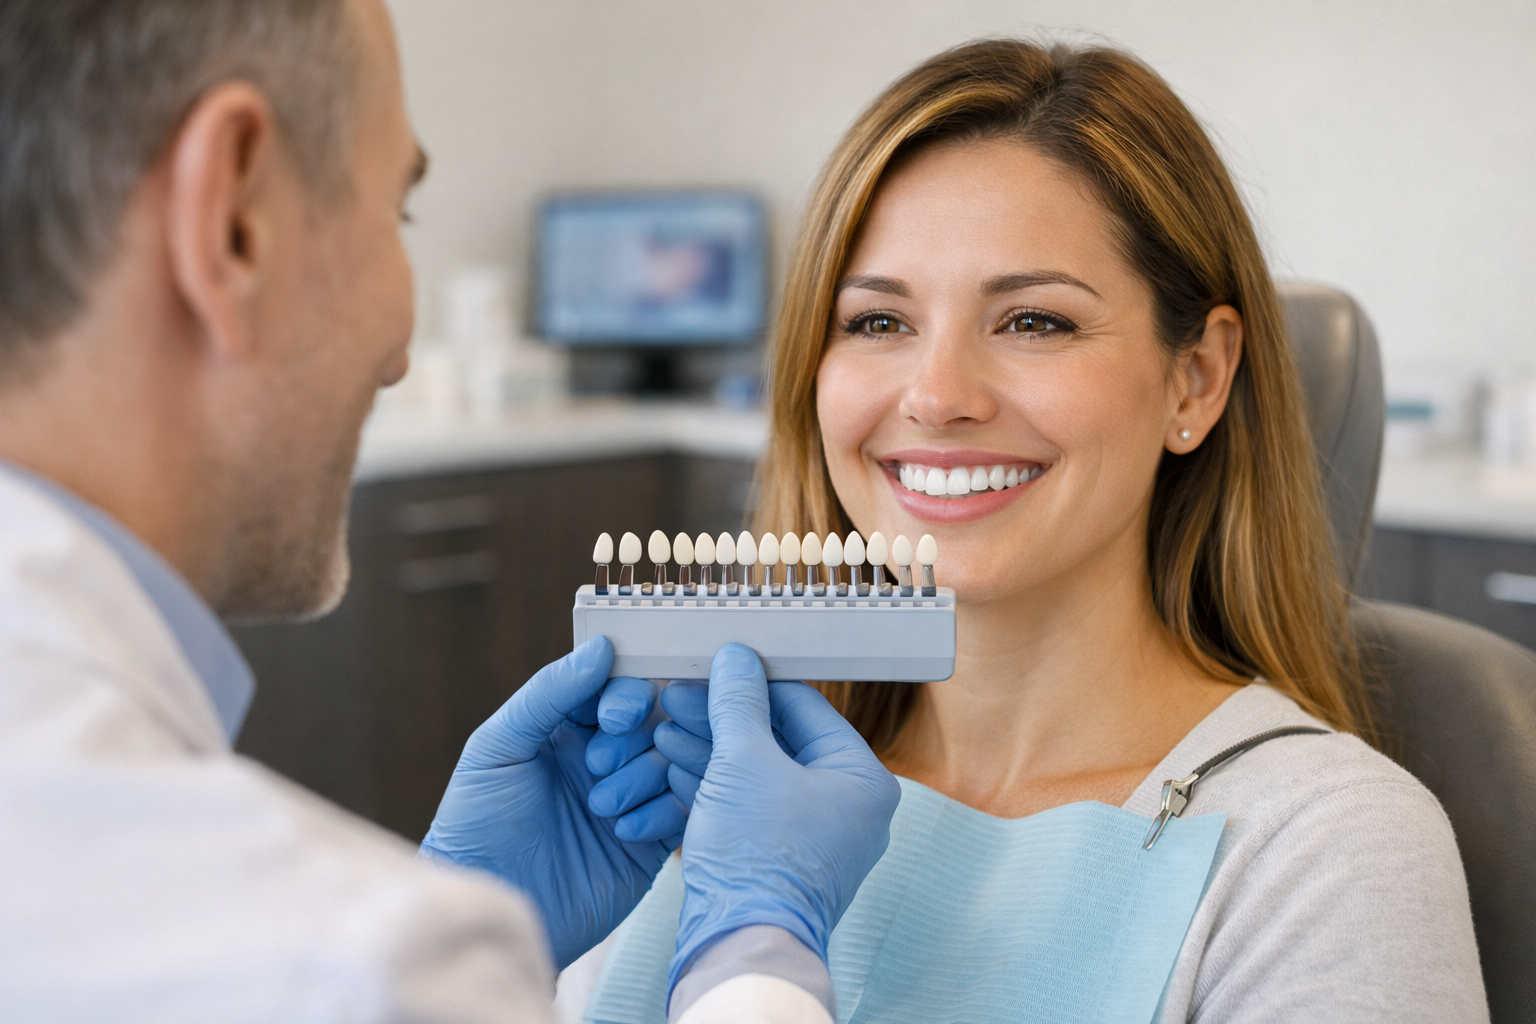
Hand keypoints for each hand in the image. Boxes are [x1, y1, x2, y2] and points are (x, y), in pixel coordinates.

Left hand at [420, 636, 687, 968]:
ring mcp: (630, 798)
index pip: (617, 688)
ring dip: (644, 776)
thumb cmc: (476, 823)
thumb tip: (602, 648)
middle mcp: (606, 758)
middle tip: (598, 765)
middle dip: (633, 737)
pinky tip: (622, 831)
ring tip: (601, 806)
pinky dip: (661, 813)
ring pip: (672, 761)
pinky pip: (682, 810)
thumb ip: (548, 693)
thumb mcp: (498, 746)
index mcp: (570, 729)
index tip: (613, 715)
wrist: (485, 903)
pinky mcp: (650, 841)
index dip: (624, 693)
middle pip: (654, 719)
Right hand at [657, 644, 900, 994]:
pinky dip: (713, 785)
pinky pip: (747, 806)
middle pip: (777, 740)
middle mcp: (847, 807)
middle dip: (721, 719)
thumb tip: (736, 657)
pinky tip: (671, 764)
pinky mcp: (778, 858)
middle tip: (679, 698)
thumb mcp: (744, 762)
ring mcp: (813, 836)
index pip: (805, 706)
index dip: (752, 682)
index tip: (714, 666)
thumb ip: (739, 703)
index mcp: (862, 778)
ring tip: (664, 728)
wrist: (741, 946)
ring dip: (709, 749)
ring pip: (756, 774)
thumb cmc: (758, 857)